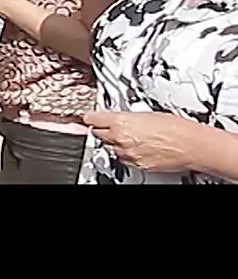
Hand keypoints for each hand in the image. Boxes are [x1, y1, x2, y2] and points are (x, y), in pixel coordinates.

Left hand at [84, 110, 200, 172]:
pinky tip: (137, 147)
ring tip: (131, 137)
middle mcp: (120, 138)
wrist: (191, 144)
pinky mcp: (136, 164)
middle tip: (110, 127)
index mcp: (120, 122)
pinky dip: (125, 153)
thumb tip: (118, 118)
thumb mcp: (145, 113)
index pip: (92, 119)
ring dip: (115, 142)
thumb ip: (126, 117)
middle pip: (98, 134)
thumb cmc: (175, 127)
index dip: (90, 118)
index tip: (88, 117)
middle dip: (102, 130)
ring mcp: (127, 153)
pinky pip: (123, 158)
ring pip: (110, 147)